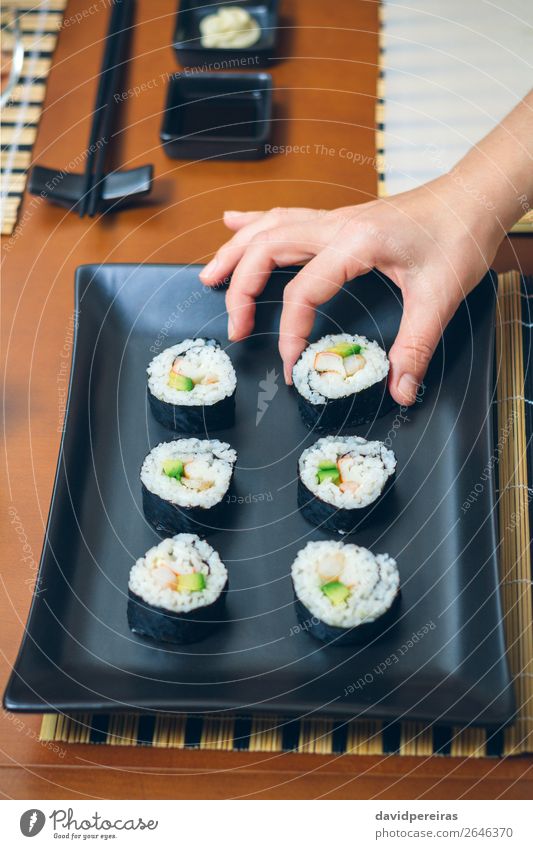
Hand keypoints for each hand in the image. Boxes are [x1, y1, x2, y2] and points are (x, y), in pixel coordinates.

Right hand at [200, 176, 500, 404]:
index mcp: (357, 242)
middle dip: (242, 289)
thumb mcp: (440, 296)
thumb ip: (415, 346)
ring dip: (235, 252)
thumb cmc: (458, 235)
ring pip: (268, 227)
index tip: (290, 364)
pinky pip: (285, 217)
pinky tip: (233, 223)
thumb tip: (400, 389)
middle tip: (234, 327)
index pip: (304, 290)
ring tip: (210, 277)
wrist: (472, 197)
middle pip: (267, 248)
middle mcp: (337, 225)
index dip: (291, 332)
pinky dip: (254, 222)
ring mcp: (335, 219)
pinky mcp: (338, 220)